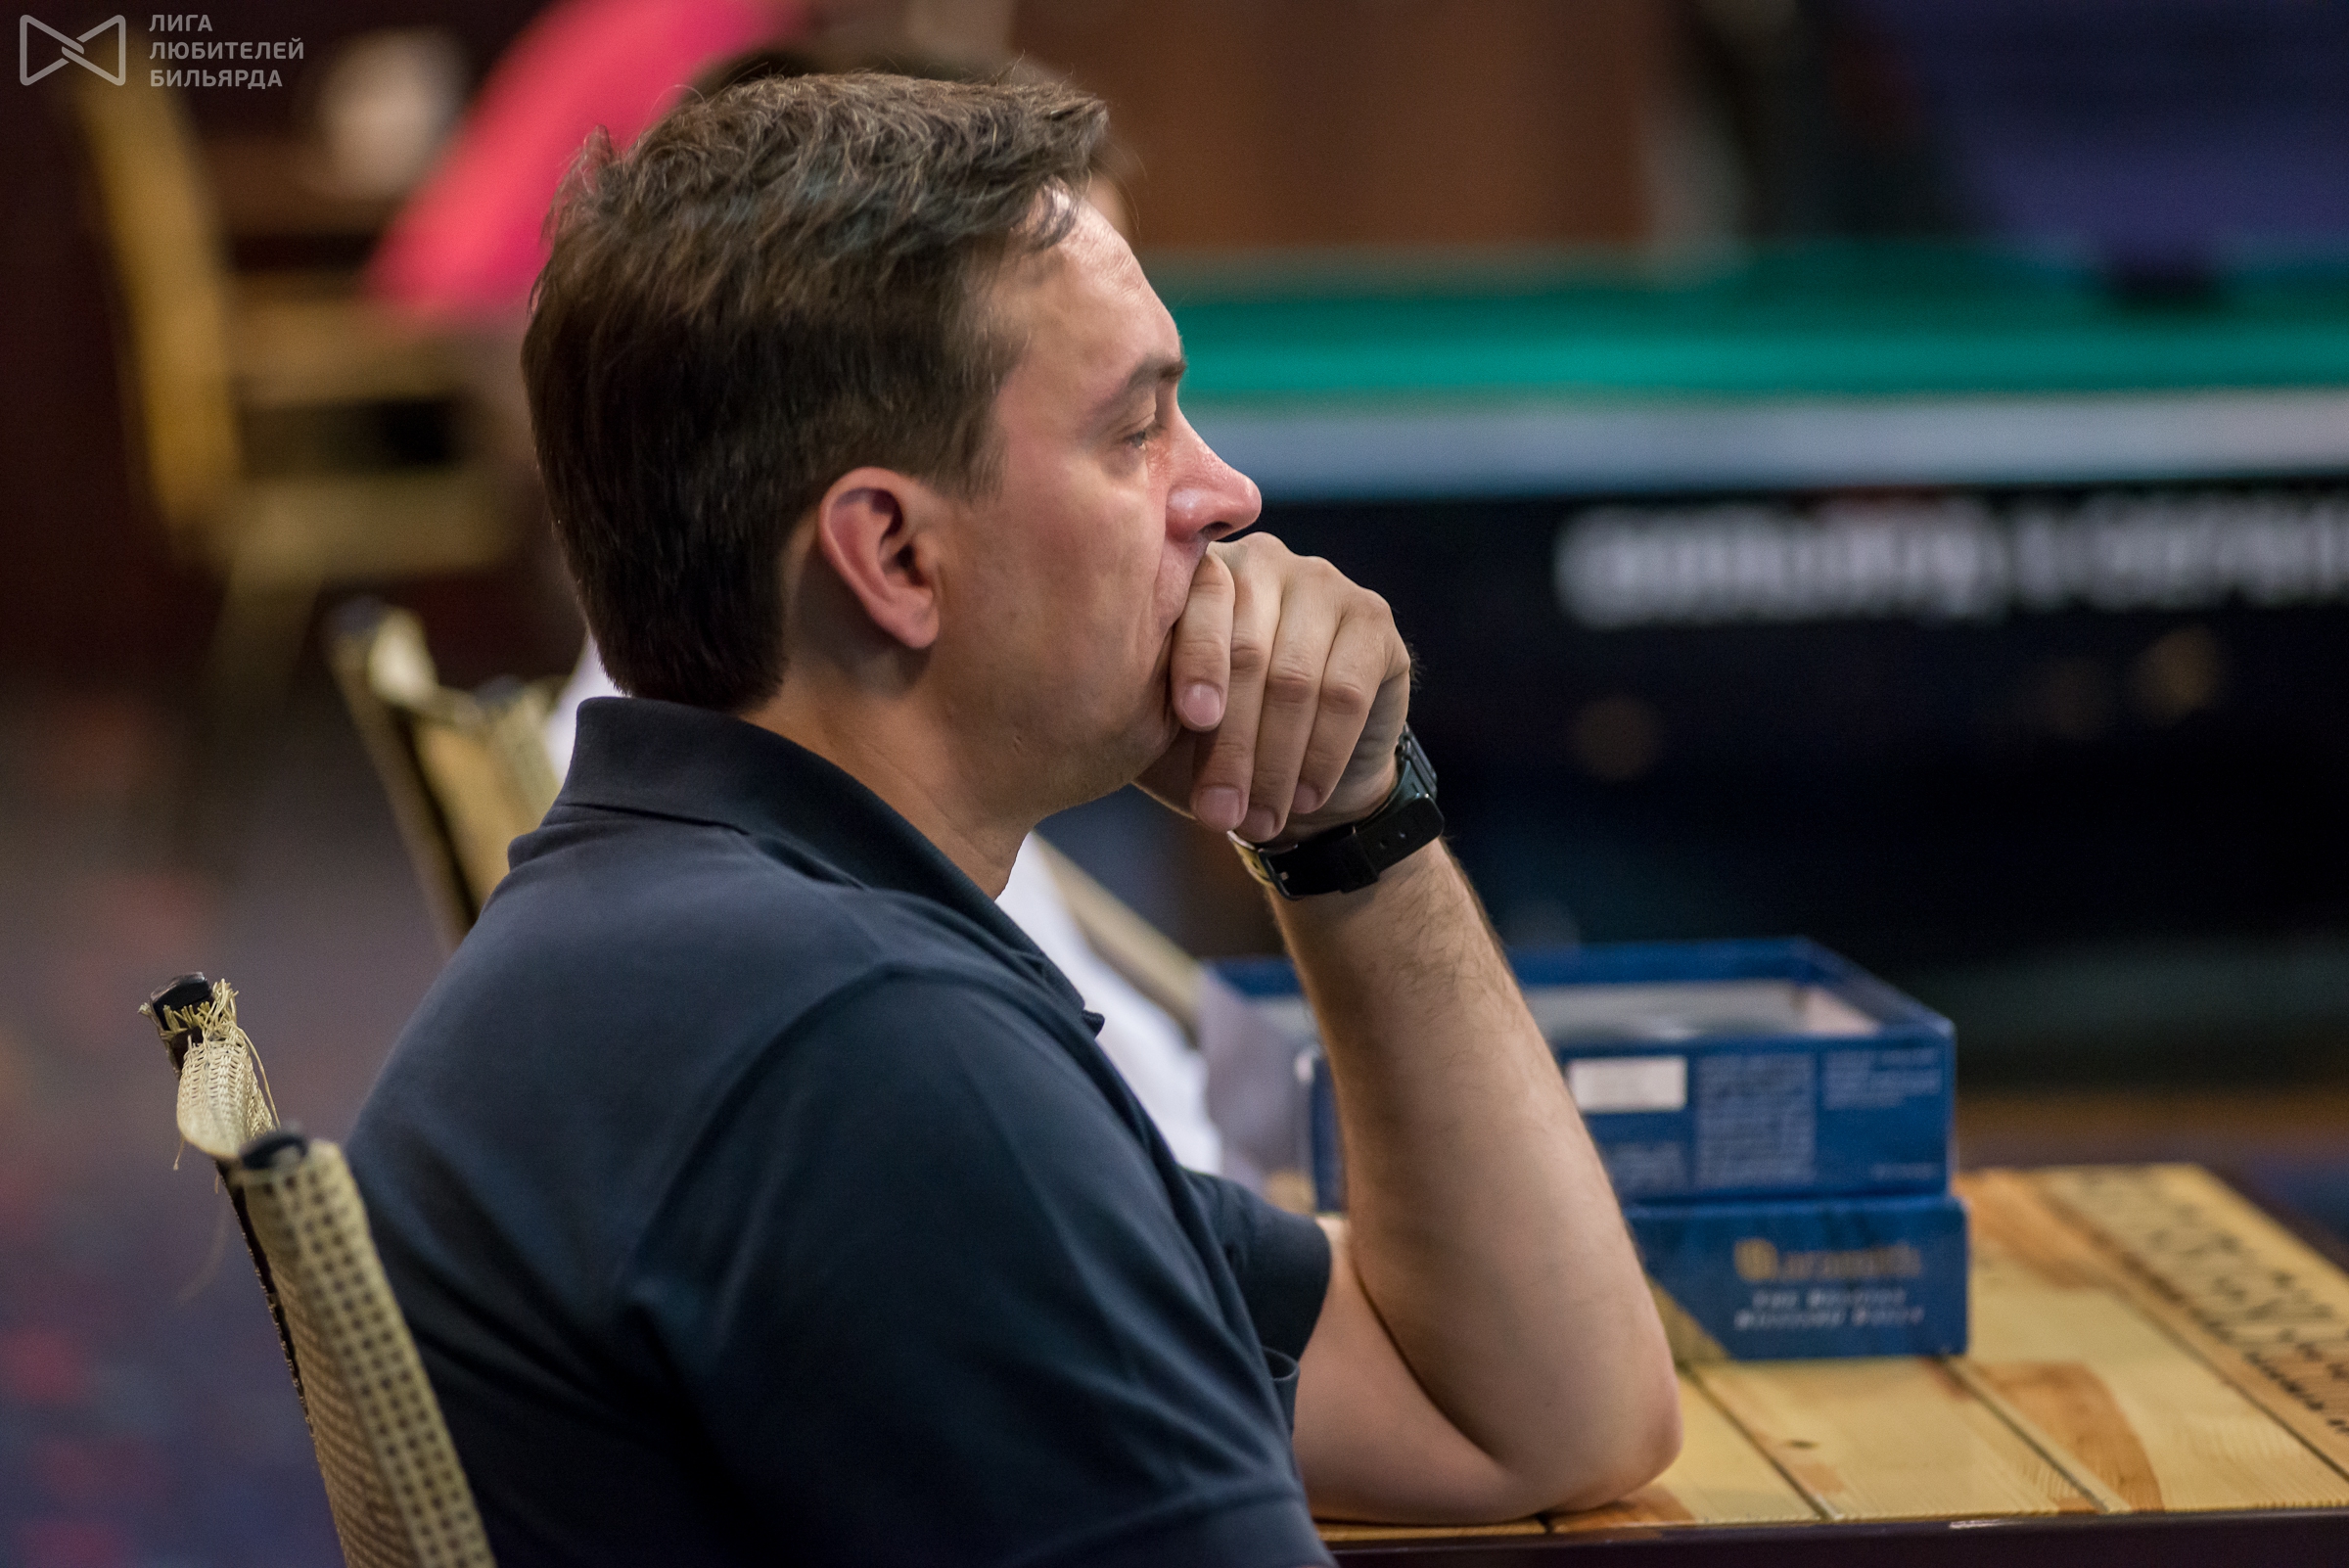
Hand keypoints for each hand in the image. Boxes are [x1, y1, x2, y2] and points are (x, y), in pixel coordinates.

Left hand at [1138, 535, 1411, 844]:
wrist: (1297, 779)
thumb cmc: (1210, 743)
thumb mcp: (1162, 725)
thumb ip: (1135, 696)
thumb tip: (1089, 702)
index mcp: (1199, 571)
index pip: (1199, 601)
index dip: (1197, 663)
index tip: (1194, 720)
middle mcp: (1263, 560)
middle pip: (1250, 651)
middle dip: (1233, 744)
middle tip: (1218, 813)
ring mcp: (1324, 583)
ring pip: (1297, 680)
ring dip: (1276, 764)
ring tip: (1257, 824)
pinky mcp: (1373, 620)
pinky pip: (1345, 692)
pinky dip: (1322, 755)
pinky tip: (1303, 798)